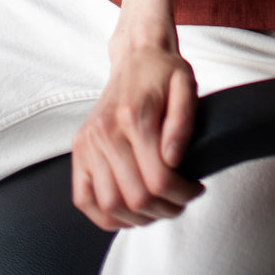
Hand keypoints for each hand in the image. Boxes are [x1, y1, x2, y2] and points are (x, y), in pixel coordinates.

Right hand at [71, 41, 203, 230]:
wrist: (136, 56)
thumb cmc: (163, 72)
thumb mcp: (186, 85)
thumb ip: (183, 121)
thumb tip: (173, 159)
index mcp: (134, 115)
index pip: (158, 178)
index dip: (181, 194)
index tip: (195, 189)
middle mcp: (105, 131)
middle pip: (134, 197)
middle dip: (164, 209)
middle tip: (180, 203)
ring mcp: (87, 142)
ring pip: (109, 205)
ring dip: (138, 218)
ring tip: (158, 209)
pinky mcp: (78, 149)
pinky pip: (83, 199)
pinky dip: (105, 216)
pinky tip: (128, 213)